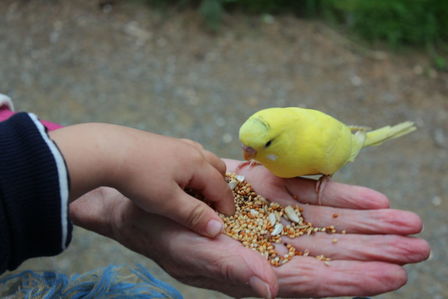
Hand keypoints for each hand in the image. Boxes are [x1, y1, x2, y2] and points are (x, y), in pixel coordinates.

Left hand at [50, 124, 233, 237]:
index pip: (222, 188)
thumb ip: (194, 215)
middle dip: (219, 188)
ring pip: (203, 158)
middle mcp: (192, 151)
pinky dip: (191, 166)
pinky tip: (176, 175)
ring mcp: (177, 144)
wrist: (107, 150)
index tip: (225, 221)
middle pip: (218, 168)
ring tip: (196, 191)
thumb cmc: (139, 178)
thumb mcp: (168, 203)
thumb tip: (218, 229)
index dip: (226, 206)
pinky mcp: (163, 142)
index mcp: (198, 165)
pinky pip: (188, 153)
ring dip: (206, 175)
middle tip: (210, 206)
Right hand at [70, 159, 429, 297]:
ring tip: (409, 224)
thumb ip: (231, 269)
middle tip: (419, 248)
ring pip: (333, 224)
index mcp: (258, 271)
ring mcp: (277, 218)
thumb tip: (270, 290)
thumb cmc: (165, 234)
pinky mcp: (274, 192)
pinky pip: (314, 196)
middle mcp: (274, 247)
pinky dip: (343, 198)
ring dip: (371, 225)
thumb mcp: (191, 253)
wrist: (154, 198)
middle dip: (377, 251)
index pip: (314, 280)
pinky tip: (374, 201)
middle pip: (335, 253)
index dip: (353, 280)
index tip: (391, 276)